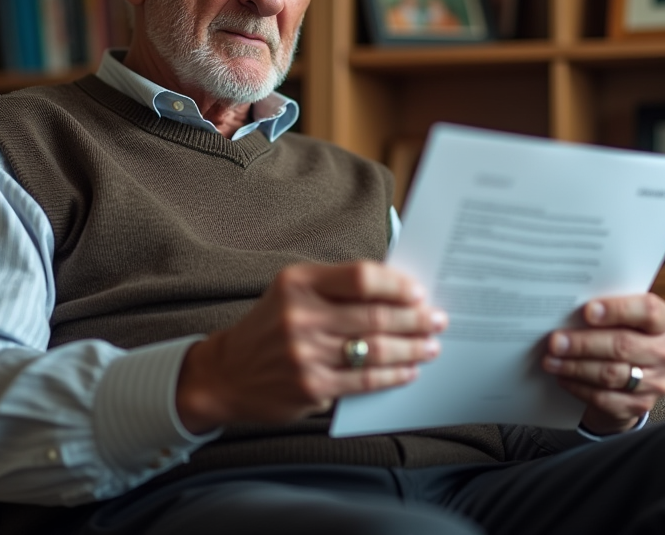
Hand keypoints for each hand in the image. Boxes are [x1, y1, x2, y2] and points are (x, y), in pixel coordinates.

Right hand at [175, 261, 446, 433]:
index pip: (361, 277)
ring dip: (412, 348)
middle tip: (437, 319)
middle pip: (376, 315)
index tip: (419, 292)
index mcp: (299, 282)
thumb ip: (336, 288)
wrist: (227, 374)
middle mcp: (301, 315)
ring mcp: (305, 353)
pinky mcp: (311, 386)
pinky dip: (393, 376)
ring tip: (431, 346)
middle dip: (415, 319)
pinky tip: (408, 371)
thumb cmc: (270, 327)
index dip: (397, 285)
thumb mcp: (293, 293)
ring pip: (376, 349)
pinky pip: (364, 380)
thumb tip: (396, 291)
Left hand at [541, 293, 664, 435]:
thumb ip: (605, 311)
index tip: (588, 311)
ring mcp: (657, 382)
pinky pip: (605, 398)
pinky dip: (579, 387)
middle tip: (555, 341)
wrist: (630, 379)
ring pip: (611, 374)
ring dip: (576, 366)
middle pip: (624, 345)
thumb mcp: (622, 319)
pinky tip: (563, 378)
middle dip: (584, 343)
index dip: (618, 310)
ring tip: (551, 360)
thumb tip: (568, 308)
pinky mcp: (640, 405)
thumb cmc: (620, 335)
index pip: (649, 311)